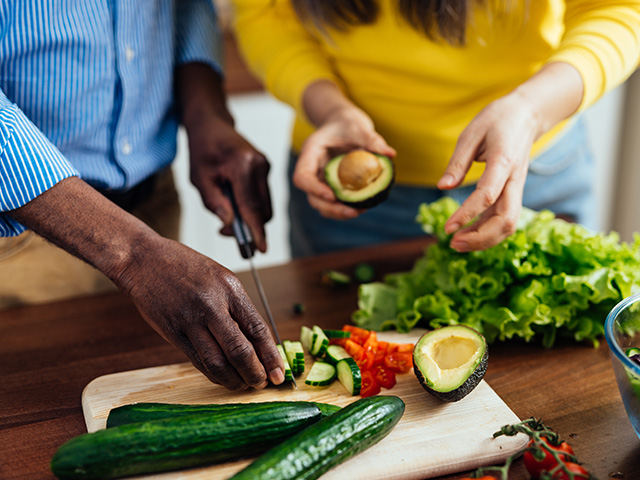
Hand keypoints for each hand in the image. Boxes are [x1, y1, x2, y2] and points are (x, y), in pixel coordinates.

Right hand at [115, 235, 284, 389]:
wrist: (144, 260)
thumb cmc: (186, 267)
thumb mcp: (221, 277)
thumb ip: (238, 307)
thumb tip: (258, 342)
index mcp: (229, 289)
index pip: (257, 329)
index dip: (271, 355)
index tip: (279, 372)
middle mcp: (211, 305)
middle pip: (240, 351)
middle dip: (255, 374)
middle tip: (263, 384)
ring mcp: (190, 321)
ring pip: (217, 362)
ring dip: (234, 380)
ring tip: (244, 385)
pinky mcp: (172, 333)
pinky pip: (198, 361)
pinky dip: (214, 374)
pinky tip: (223, 377)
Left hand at [177, 63, 271, 251]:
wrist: (212, 124)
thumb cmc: (202, 150)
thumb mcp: (199, 179)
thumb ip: (214, 203)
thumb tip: (230, 224)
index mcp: (243, 166)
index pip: (252, 207)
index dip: (256, 231)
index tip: (260, 250)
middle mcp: (260, 166)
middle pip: (263, 210)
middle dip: (249, 227)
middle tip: (224, 231)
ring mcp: (266, 166)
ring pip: (264, 205)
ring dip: (249, 216)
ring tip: (225, 214)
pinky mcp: (266, 168)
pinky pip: (262, 195)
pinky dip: (250, 205)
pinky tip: (232, 201)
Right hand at [295, 81, 395, 218]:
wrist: (344, 124)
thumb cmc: (348, 122)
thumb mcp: (359, 126)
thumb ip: (372, 139)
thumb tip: (390, 154)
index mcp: (311, 153)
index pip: (302, 176)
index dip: (314, 189)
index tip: (332, 196)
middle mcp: (313, 169)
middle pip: (311, 196)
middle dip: (330, 208)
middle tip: (353, 212)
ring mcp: (321, 180)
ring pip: (321, 204)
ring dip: (337, 212)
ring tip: (359, 212)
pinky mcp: (331, 186)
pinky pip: (334, 202)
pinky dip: (345, 207)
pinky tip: (362, 207)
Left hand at [437, 91, 537, 250]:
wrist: (527, 114)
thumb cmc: (496, 120)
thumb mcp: (471, 134)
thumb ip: (457, 163)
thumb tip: (443, 187)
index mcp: (503, 162)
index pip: (487, 195)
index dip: (467, 214)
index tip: (447, 228)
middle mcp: (515, 180)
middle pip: (506, 219)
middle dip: (480, 237)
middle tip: (452, 243)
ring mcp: (517, 188)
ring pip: (508, 224)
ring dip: (484, 240)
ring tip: (457, 244)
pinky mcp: (514, 193)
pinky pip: (505, 219)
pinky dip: (488, 233)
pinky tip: (468, 235)